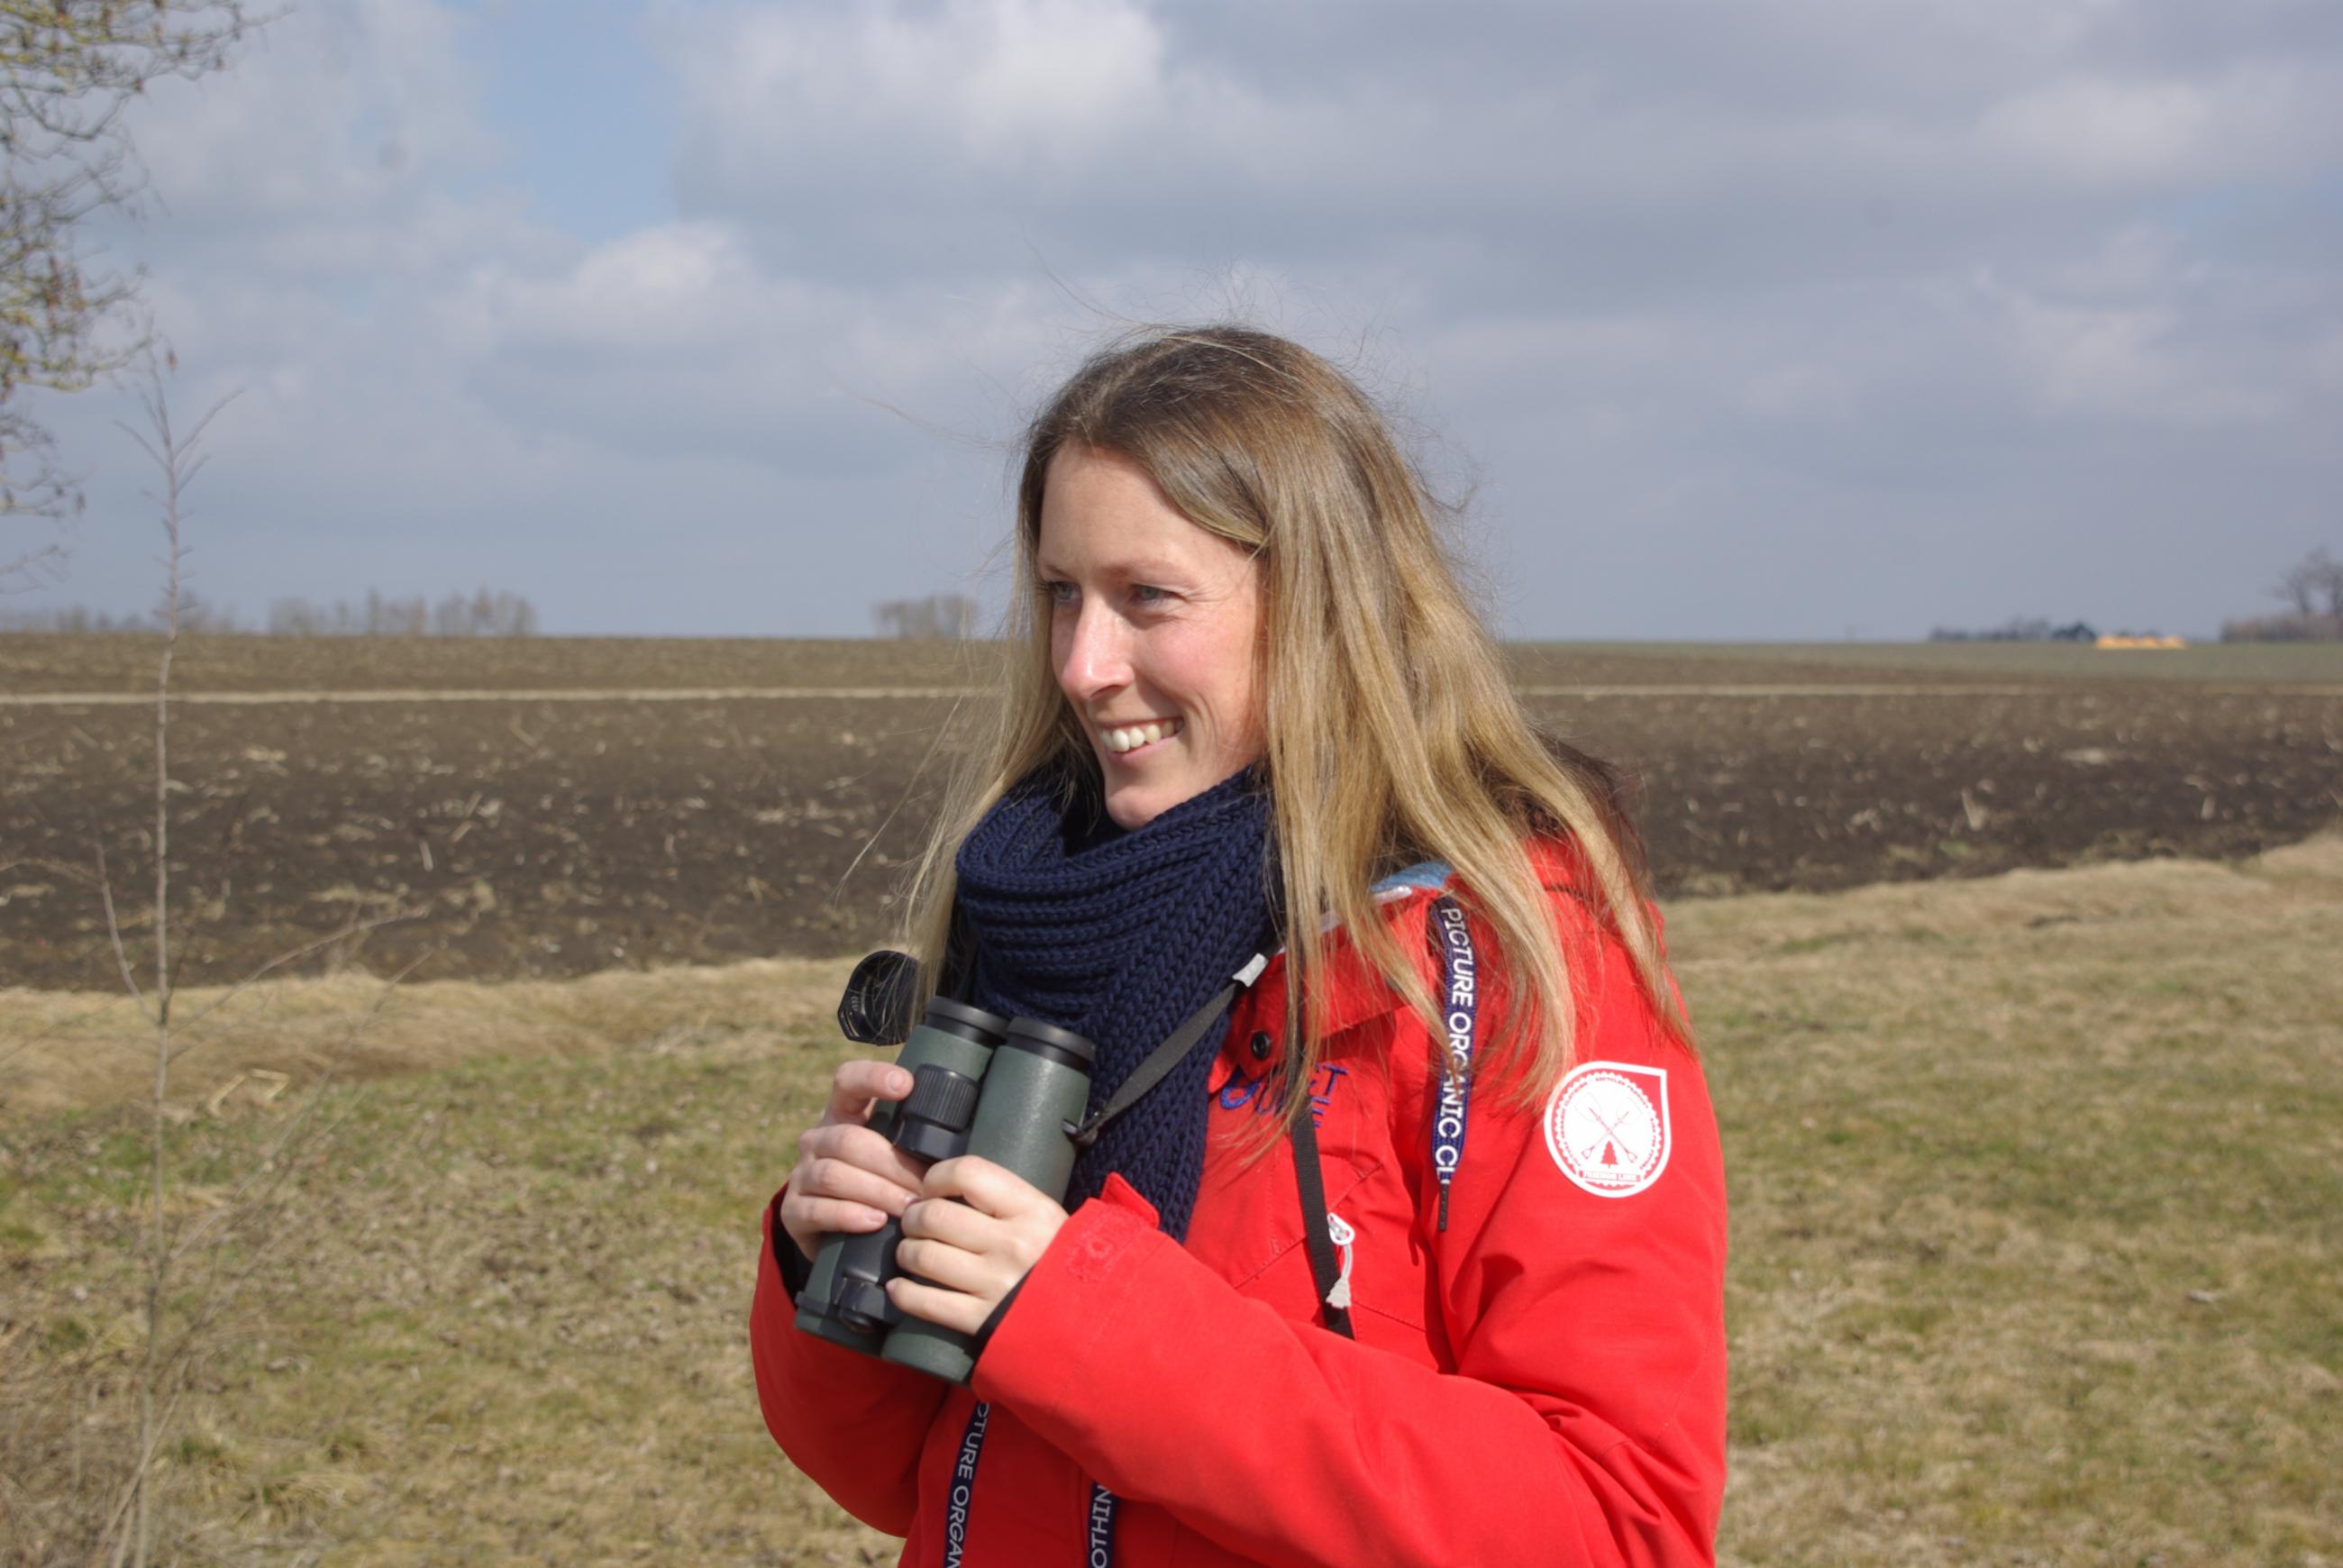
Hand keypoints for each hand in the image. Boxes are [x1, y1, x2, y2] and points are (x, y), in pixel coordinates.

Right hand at [777, 1059, 928, 1261]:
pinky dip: (849, 1216)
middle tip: (925, 1187)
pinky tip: (875, 1222)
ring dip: (877, 1192)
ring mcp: (802, 1174)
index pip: (848, 1081)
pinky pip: (817, 1210)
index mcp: (844, 1114)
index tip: (906, 1085)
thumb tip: (961, 1141)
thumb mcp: (894, 1156)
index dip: (873, 1078)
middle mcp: (818, 1139)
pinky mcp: (793, 1212)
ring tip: (909, 1209)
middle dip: (892, 1165)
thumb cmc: (881, 1184)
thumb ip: (914, 1141)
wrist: (840, 1232)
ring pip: (834, 1174)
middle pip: (849, 1140)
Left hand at [886, 1157, 1067, 1335]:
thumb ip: (1006, 1200)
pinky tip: (898, 1288)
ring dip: (905, 1252)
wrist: (1091, 1321)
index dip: (937, 1177)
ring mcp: (995, 1283)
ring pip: (923, 1256)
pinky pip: (925, 1303)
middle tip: (914, 1223)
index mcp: (1031, 1210)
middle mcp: (1011, 1243)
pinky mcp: (981, 1320)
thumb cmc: (1063, 1262)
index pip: (967, 1173)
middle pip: (935, 1216)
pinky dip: (903, 1294)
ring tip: (910, 1253)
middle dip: (913, 1218)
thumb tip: (945, 1189)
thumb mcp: (1048, 1219)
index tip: (930, 1188)